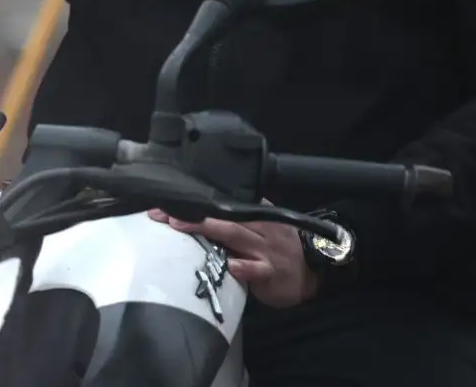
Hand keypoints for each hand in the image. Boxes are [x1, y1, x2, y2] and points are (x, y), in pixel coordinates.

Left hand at [150, 208, 317, 307]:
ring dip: (207, 229)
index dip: (197, 203)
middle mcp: (258, 226)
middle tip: (164, 214)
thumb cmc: (280, 249)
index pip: (223, 204)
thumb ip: (239, 221)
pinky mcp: (270, 272)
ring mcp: (264, 248)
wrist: (312, 272)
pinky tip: (231, 267)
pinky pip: (256, 268)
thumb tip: (204, 215)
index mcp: (256, 214)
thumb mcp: (263, 227)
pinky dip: (243, 267)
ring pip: (234, 235)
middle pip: (222, 217)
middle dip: (192, 215)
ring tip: (181, 227)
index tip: (168, 203)